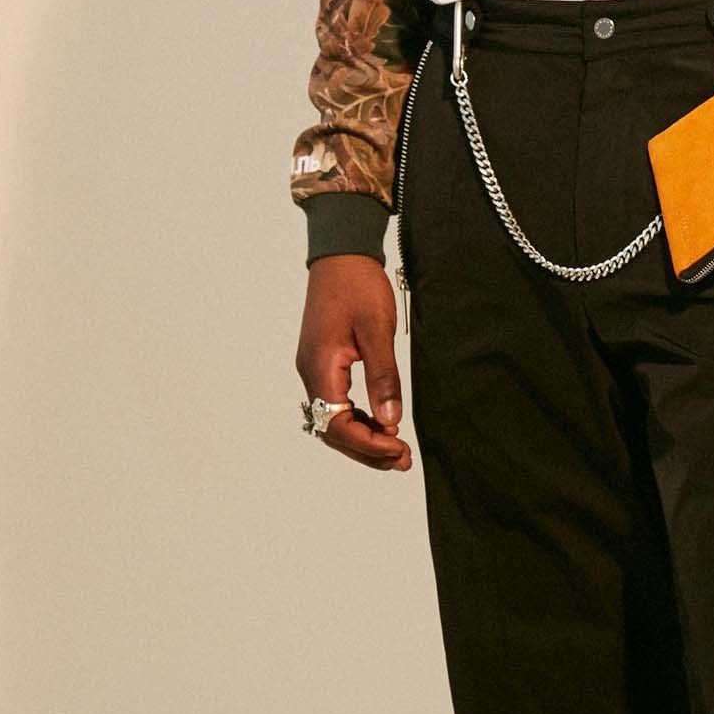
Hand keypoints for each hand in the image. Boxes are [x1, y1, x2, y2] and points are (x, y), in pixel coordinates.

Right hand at [296, 254, 412, 471]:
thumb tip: (391, 420)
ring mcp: (314, 369)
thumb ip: (384, 377)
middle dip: (367, 450)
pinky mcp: (323, 363)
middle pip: (333, 430)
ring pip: (334, 420)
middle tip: (402, 460)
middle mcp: (311, 374)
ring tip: (395, 449)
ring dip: (363, 438)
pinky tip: (382, 422)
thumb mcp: (377, 331)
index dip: (368, 444)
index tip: (398, 448)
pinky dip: (358, 419)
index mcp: (321, 368)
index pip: (338, 425)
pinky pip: (337, 403)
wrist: (341, 254)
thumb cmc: (358, 286)